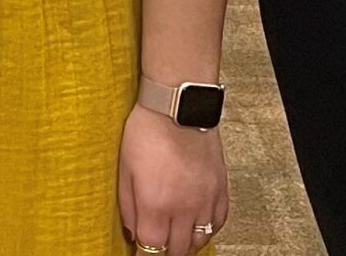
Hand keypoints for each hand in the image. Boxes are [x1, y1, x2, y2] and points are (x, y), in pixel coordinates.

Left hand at [119, 105, 227, 253]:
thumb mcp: (125, 169)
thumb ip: (128, 206)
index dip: (143, 254)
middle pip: (177, 251)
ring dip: (185, 245)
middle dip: (164, 253)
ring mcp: (205, 200)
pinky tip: (197, 226)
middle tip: (157, 248)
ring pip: (199, 241)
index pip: (151, 249)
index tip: (140, 252)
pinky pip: (218, 223)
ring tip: (175, 240)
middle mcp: (184, 208)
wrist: (179, 106)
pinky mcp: (220, 190)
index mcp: (156, 204)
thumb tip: (132, 232)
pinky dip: (207, 230)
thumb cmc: (148, 130)